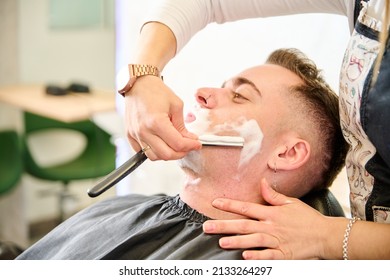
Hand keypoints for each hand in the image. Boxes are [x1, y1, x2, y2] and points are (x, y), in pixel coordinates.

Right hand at [124, 75, 201, 159]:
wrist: (138, 84)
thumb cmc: (156, 91)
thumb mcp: (176, 105)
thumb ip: (182, 126)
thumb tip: (189, 139)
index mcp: (156, 122)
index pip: (177, 144)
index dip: (190, 146)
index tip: (197, 144)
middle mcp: (144, 131)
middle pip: (166, 155)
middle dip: (181, 153)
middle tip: (188, 146)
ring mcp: (135, 134)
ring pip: (154, 156)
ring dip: (167, 154)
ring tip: (174, 145)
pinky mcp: (130, 135)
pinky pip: (142, 152)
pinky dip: (154, 151)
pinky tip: (161, 143)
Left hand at [203, 179, 329, 258]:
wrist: (325, 235)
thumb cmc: (307, 218)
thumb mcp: (291, 203)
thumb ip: (274, 195)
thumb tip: (262, 183)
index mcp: (271, 213)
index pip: (246, 207)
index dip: (230, 205)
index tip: (215, 202)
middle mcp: (271, 226)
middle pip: (244, 225)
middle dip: (224, 225)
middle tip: (207, 227)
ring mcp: (277, 241)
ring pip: (253, 240)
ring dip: (236, 241)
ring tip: (221, 242)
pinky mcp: (283, 254)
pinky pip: (268, 256)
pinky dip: (257, 256)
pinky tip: (245, 257)